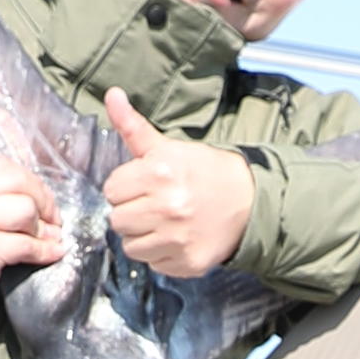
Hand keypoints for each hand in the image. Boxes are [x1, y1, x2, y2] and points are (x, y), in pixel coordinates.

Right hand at [0, 157, 64, 306]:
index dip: (32, 183)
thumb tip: (42, 193)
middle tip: (52, 219)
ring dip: (41, 227)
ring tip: (41, 237)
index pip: (4, 166)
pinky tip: (51, 252)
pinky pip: (27, 244)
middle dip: (44, 201)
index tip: (43, 200)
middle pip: (19, 181)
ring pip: (26, 209)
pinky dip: (44, 250)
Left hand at [100, 92, 254, 284]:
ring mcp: (178, 239)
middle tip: (153, 204)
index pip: (111, 190)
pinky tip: (176, 238)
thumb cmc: (203, 171)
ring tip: (163, 223)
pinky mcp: (187, 263)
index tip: (145, 184)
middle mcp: (167, 208)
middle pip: (117, 220)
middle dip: (131, 211)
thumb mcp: (168, 147)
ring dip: (142, 236)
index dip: (125, 186)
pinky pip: (153, 264)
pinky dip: (161, 254)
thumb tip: (111, 94)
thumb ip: (133, 127)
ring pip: (131, 247)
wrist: (248, 199)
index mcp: (159, 174)